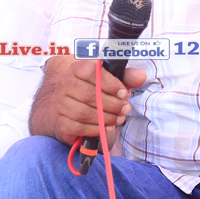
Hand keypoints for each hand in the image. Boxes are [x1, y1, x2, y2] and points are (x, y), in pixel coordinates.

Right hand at [29, 56, 146, 145]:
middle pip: (89, 94)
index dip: (110, 84)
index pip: (92, 72)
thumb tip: (141, 76)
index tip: (124, 93)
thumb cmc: (95, 93)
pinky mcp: (59, 122)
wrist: (72, 113)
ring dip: (105, 118)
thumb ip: (126, 77)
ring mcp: (59, 103)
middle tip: (125, 110)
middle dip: (112, 104)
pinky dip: (96, 129)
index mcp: (77, 69)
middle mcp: (64, 84)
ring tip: (119, 119)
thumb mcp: (112, 83)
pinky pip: (78, 127)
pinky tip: (107, 128)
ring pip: (83, 112)